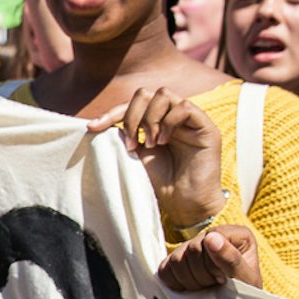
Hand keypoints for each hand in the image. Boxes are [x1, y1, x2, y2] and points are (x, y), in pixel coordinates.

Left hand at [90, 88, 223, 228]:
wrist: (184, 204)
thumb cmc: (161, 183)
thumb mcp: (134, 156)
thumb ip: (123, 136)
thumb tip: (99, 123)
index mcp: (155, 121)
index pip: (132, 104)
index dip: (111, 113)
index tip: (93, 127)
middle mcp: (171, 117)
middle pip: (145, 94)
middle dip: (131, 116)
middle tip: (132, 143)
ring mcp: (189, 120)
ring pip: (164, 94)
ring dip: (150, 119)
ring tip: (151, 144)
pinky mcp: (205, 126)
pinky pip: (185, 107)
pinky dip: (169, 122)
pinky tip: (164, 141)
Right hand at [160, 224, 260, 291]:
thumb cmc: (245, 293)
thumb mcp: (245, 280)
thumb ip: (232, 259)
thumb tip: (211, 237)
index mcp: (235, 234)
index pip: (210, 239)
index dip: (213, 264)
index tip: (224, 279)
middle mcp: (213, 234)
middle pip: (191, 249)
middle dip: (202, 274)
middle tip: (214, 285)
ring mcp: (193, 245)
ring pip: (176, 259)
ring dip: (189, 280)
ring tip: (204, 286)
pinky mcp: (177, 259)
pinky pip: (164, 268)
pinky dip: (174, 282)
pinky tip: (190, 287)